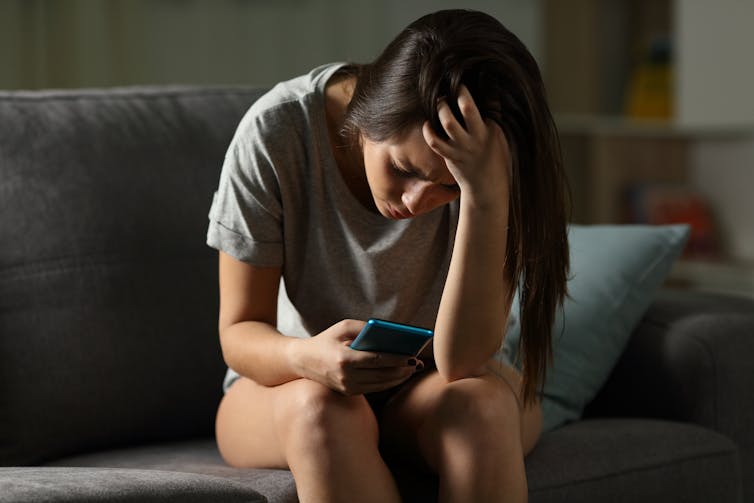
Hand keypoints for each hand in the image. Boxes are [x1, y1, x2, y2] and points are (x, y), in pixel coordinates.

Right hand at [298, 319, 420, 394]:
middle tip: (418, 363)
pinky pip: (374, 388)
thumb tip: (390, 333)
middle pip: (382, 375)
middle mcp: (346, 376)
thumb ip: (365, 328)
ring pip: (380, 385)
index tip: (413, 356)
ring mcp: (347, 387)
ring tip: (412, 369)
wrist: (303, 361)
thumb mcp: (343, 327)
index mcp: (344, 359)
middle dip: (402, 370)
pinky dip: (388, 382)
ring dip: (398, 378)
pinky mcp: (349, 393)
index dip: (397, 359)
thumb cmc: (326, 339)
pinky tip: (399, 374)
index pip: (377, 360)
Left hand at [422, 85, 511, 207]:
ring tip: (440, 101)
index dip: (484, 87)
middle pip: (467, 108)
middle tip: (454, 85)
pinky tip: (427, 123)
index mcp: (492, 130)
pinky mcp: (450, 156)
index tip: (477, 75)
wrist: (486, 187)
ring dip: (442, 107)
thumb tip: (488, 95)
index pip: (491, 102)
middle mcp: (477, 136)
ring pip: (448, 122)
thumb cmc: (494, 159)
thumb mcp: (499, 138)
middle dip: (459, 93)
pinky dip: (428, 131)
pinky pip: (435, 142)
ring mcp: (462, 147)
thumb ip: (492, 119)